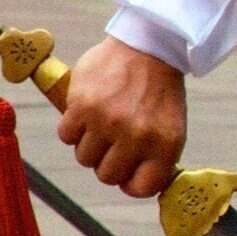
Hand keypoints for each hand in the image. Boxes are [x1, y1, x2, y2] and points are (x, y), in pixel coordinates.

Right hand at [57, 37, 188, 198]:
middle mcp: (136, 137)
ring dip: (88, 146)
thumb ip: (156, 156)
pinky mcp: (82, 106)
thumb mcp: (170, 127)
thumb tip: (133, 185)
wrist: (148, 47)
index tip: (126, 173)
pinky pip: (66, 136)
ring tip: (99, 126)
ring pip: (84, 158)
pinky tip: (83, 114)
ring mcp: (108, 122)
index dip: (129, 183)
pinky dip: (71, 129)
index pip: (141, 188)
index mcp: (164, 145)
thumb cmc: (158, 91)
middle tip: (110, 144)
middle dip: (106, 163)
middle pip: (106, 176)